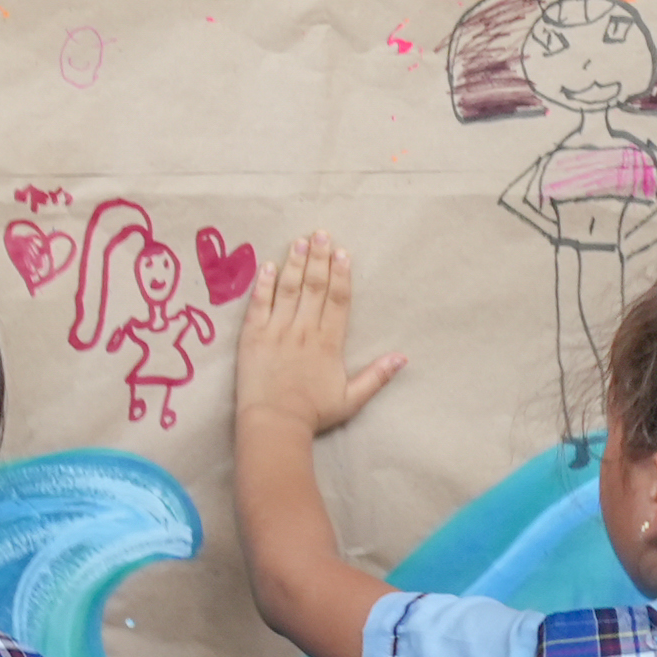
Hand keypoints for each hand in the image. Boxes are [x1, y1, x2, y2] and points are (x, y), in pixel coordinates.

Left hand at [231, 233, 400, 438]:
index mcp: (328, 343)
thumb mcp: (351, 399)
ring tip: (300, 241)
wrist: (274, 423)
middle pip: (314, 287)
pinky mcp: (252, 336)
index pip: (337, 300)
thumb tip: (403, 358)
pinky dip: (263, 284)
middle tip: (321, 233)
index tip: (343, 253)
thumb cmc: (313, 414)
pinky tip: (267, 265)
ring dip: (295, 264)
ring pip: (288, 290)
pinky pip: (258, 304)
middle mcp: (304, 331)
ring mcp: (276, 331)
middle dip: (319, 258)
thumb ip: (377, 376)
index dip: (341, 275)